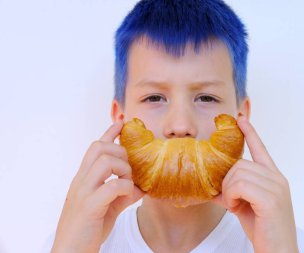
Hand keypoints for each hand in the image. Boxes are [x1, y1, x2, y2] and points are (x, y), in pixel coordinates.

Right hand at [52, 120, 144, 252]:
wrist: (70, 252)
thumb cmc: (88, 229)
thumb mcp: (108, 208)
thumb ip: (122, 195)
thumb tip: (140, 188)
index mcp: (84, 179)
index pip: (95, 148)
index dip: (109, 133)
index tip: (121, 122)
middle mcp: (81, 181)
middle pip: (99, 147)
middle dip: (120, 152)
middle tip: (128, 169)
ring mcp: (83, 192)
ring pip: (104, 161)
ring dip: (122, 168)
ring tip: (127, 182)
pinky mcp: (89, 206)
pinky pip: (111, 187)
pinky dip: (125, 187)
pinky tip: (128, 195)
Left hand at [212, 116, 298, 252]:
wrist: (277, 251)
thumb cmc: (263, 228)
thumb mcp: (243, 206)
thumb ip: (231, 191)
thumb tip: (211, 186)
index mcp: (273, 177)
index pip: (260, 149)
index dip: (250, 133)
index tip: (240, 118)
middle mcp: (277, 178)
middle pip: (240, 163)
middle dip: (227, 181)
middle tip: (231, 200)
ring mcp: (276, 187)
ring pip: (237, 173)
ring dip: (229, 191)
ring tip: (234, 205)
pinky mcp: (270, 198)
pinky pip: (240, 185)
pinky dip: (231, 196)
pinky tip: (235, 207)